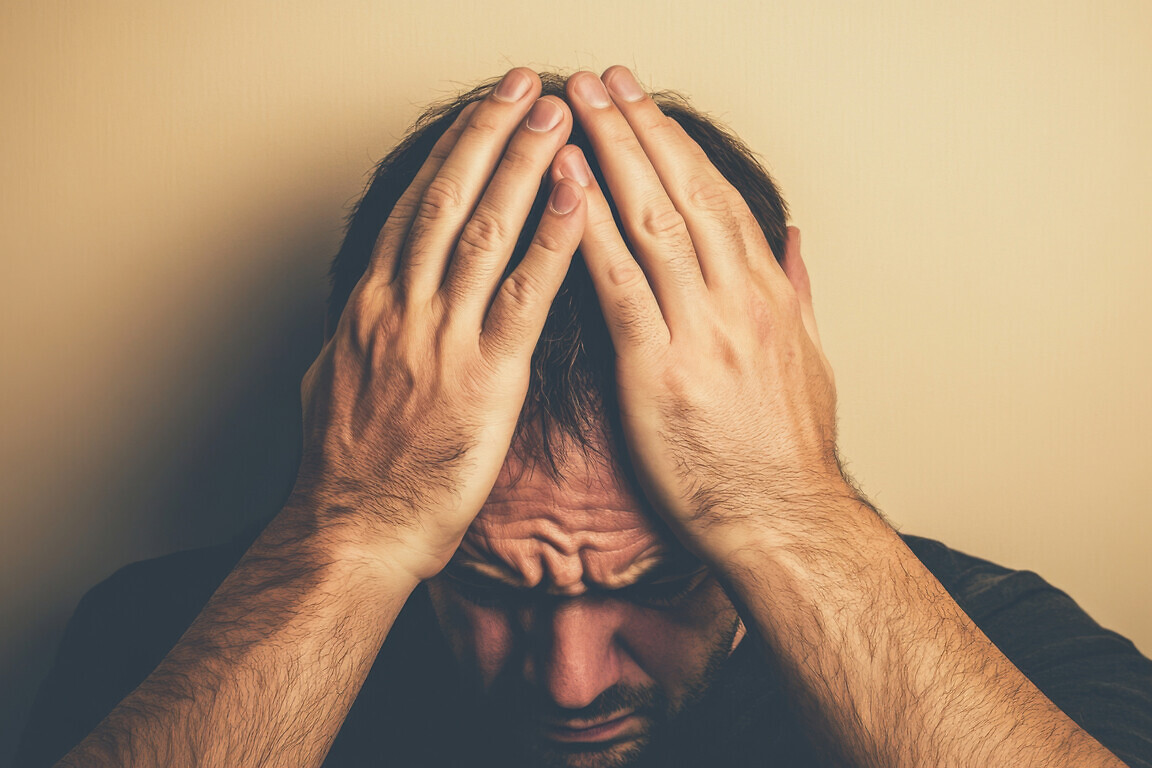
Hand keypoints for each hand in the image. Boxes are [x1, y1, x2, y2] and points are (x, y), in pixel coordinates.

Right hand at [293, 69, 585, 581]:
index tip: (483, 112)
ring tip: (559, 115)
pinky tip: (580, 196)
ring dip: (525, 164)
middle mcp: (402, 306)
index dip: (453, 153)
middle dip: (491, 133)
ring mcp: (441, 339)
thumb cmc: (348, 470)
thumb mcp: (332, 383)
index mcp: (370, 305)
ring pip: (486, 229)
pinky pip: (525, 295)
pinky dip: (554, 239)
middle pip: (449, 198)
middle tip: (527, 84)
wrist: (354, 532)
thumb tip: (358, 311)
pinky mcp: (484, 378)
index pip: (415, 208)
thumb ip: (355, 336)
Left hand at [558, 67, 844, 558]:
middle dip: (639, 126)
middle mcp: (736, 298)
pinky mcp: (657, 369)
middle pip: (683, 190)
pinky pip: (618, 285)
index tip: (646, 105)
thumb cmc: (788, 454)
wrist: (783, 520)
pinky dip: (589, 229)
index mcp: (765, 295)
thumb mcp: (811, 361)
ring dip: (610, 155)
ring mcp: (699, 329)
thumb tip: (794, 243)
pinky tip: (565, 188)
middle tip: (603, 76)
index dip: (677, 144)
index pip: (718, 198)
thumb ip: (798, 293)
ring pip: (651, 220)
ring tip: (576, 104)